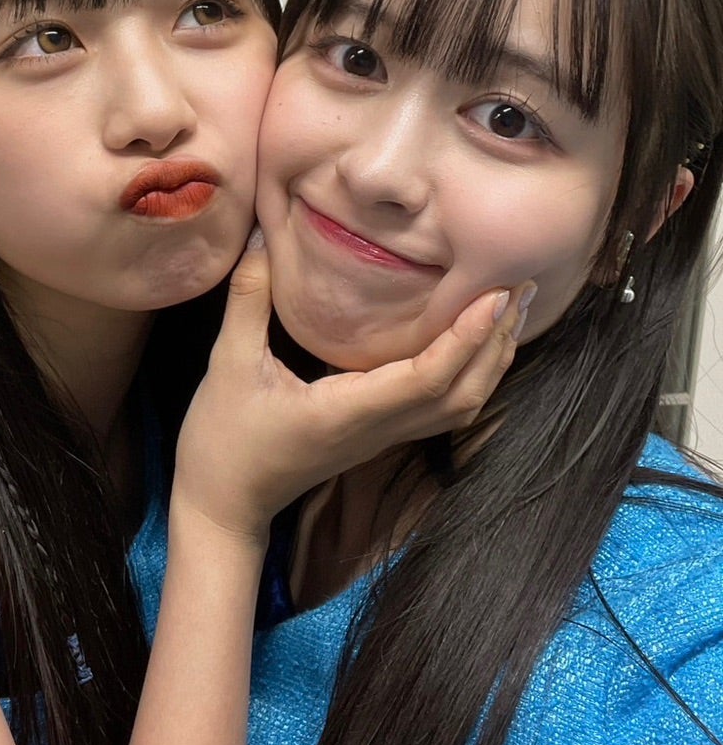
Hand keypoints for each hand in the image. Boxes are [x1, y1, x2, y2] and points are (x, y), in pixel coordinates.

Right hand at [173, 232, 531, 543]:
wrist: (223, 506)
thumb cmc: (225, 441)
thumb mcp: (229, 365)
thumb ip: (249, 300)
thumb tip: (260, 238)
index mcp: (350, 413)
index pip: (428, 378)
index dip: (467, 338)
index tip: (494, 294)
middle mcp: (379, 429)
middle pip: (463, 395)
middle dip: (497, 342)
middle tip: (521, 287)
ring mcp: (382, 437)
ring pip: (460, 406)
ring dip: (491, 360)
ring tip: (509, 309)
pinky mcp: (378, 435)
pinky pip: (442, 407)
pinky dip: (470, 374)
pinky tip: (470, 342)